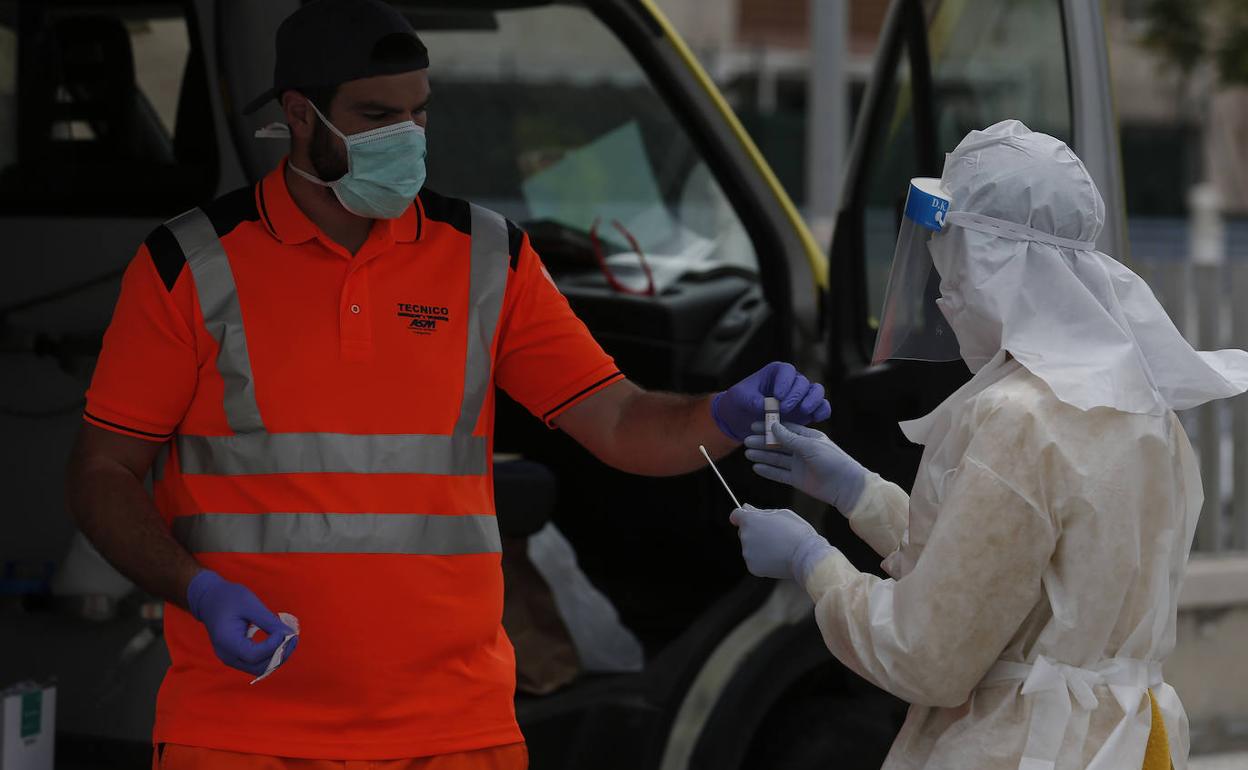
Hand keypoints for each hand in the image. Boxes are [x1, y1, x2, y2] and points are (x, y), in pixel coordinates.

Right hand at [187, 570, 296, 676]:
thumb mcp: (250, 604)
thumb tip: (289, 634)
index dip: (273, 646)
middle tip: (293, 637)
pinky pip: (256, 662)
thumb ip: (268, 621)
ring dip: (277, 656)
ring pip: (259, 668)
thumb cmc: (228, 598)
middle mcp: (227, 655)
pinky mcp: (237, 656)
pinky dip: (271, 655)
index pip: (254, 655)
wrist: (209, 599)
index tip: (284, 631)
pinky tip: (280, 641)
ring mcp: (231, 658)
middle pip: (259, 667)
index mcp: (227, 642)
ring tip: (290, 639)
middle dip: (279, 655)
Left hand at [711, 362, 831, 440]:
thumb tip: (767, 406)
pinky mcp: (808, 410)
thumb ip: (752, 400)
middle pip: (802, 382)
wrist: (743, 417)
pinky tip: (816, 418)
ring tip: (804, 411)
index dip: (785, 382)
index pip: (787, 371)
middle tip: (783, 409)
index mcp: (776, 372)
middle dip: (795, 395)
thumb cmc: (740, 401)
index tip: (777, 396)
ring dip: (813, 400)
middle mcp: (792, 381)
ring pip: (817, 391)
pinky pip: (822, 407)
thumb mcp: (740, 398)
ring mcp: (802, 396)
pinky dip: (822, 411)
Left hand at [729, 505, 835, 582]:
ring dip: (759, 546)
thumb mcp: (781, 514)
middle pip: (744, 531)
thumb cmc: (797, 531)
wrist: (806, 556)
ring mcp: (747, 553)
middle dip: (754, 531)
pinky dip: (762, 560)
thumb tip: (746, 507)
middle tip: (774, 535)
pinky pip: (754, 560)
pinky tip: (777, 557)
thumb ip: (760, 512)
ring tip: (778, 547)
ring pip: (749, 547)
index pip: (736, 515)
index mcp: (750, 520)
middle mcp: (745, 536)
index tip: (750, 519)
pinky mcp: (752, 567)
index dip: (742, 516)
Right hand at [744, 422, 866, 511]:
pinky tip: (756, 467)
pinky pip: (779, 474)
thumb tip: (773, 426)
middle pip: (778, 444)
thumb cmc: (832, 461)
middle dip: (762, 442)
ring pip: (776, 459)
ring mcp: (799, 465)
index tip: (753, 425)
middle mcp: (802, 450)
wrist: (845, 486)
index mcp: (808, 437)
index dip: (769, 427)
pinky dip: (768, 471)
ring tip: (747, 453)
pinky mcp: (797, 480)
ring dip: (762, 456)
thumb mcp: (810, 446)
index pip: (785, 429)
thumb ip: (789, 438)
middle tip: (746, 440)